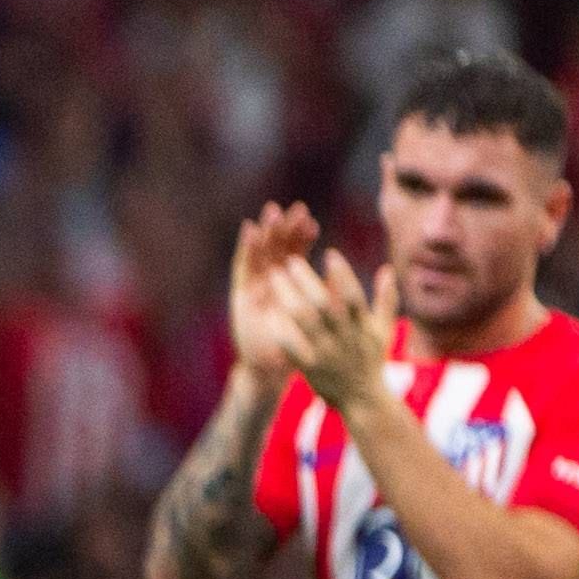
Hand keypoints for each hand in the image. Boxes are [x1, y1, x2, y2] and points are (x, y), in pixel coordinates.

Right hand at [226, 202, 323, 375]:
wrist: (270, 370)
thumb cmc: (298, 347)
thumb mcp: (318, 321)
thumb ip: (326, 297)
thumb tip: (338, 274)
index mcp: (290, 284)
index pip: (296, 254)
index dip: (302, 237)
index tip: (310, 221)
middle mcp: (270, 282)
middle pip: (278, 249)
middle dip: (284, 228)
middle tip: (293, 208)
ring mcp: (254, 287)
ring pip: (261, 253)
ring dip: (266, 232)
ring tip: (272, 212)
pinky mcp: (241, 295)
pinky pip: (243, 268)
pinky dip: (245, 248)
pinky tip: (249, 230)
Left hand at [273, 240, 392, 411]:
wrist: (363, 400)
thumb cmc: (372, 360)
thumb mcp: (383, 330)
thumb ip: (385, 299)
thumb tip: (388, 269)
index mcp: (362, 326)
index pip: (353, 296)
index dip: (343, 274)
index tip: (330, 253)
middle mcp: (345, 337)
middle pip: (324, 304)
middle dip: (306, 280)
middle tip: (290, 259)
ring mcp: (327, 353)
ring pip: (305, 321)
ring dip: (288, 297)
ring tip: (273, 277)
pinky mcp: (311, 368)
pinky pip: (294, 347)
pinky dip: (283, 331)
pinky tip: (269, 313)